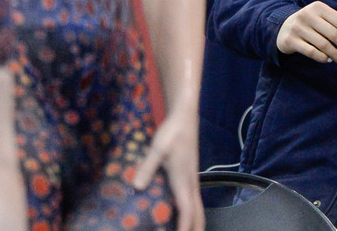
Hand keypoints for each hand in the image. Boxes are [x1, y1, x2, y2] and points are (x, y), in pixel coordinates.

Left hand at [132, 108, 203, 230]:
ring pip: (199, 209)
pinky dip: (192, 214)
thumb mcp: (157, 149)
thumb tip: (137, 187)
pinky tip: (183, 216)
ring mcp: (193, 180)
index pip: (187, 212)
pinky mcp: (190, 177)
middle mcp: (191, 184)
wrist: (184, 117)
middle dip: (195, 230)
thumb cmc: (171, 133)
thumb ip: (147, 168)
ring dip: (195, 224)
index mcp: (183, 181)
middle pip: (198, 214)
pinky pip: (194, 202)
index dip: (184, 229)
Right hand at [276, 1, 336, 64]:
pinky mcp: (290, 40)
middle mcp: (307, 15)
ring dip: (336, 55)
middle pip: (334, 34)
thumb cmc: (312, 23)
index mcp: (319, 7)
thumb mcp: (327, 17)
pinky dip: (323, 58)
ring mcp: (297, 27)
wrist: (284, 28)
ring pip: (323, 44)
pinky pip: (311, 52)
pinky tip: (329, 60)